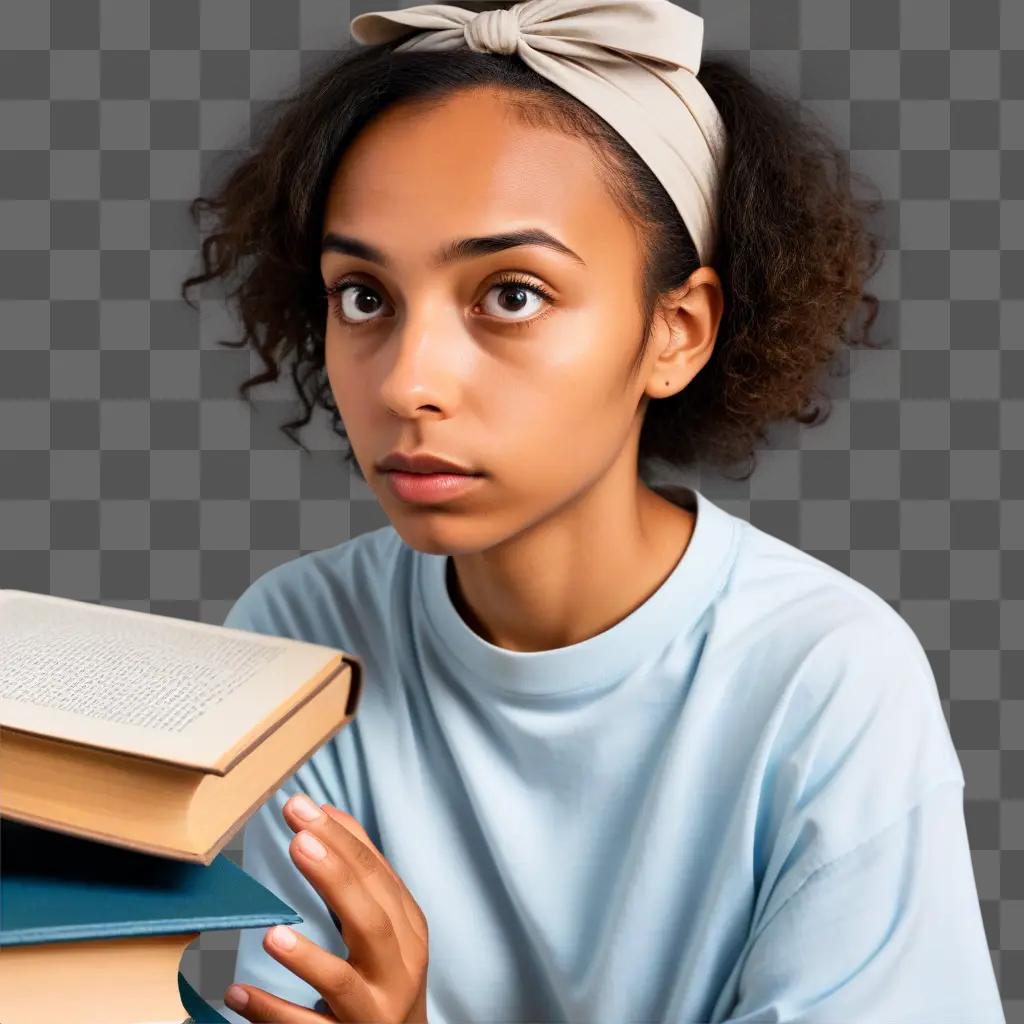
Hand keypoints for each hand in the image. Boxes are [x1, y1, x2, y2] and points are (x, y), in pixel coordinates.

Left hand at [224, 794, 429, 1022]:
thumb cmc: (387, 976)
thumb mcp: (388, 924)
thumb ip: (361, 871)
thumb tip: (328, 813)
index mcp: (408, 930)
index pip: (378, 876)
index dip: (342, 840)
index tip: (303, 809)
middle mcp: (399, 970)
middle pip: (370, 919)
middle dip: (335, 877)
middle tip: (297, 840)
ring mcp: (373, 1012)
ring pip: (341, 984)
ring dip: (306, 958)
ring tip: (272, 933)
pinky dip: (271, 1012)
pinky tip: (237, 992)